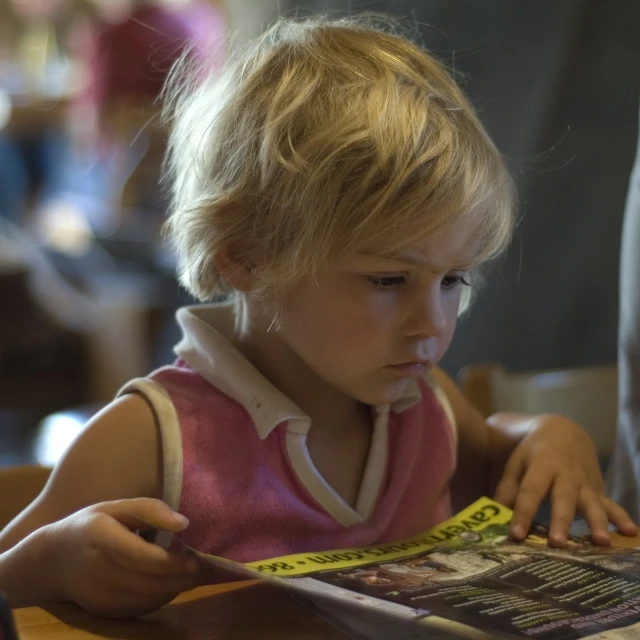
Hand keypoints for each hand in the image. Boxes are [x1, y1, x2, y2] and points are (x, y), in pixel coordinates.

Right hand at [47, 498, 200, 616]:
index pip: (142, 557)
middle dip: (182, 578)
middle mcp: (98, 571)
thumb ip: (150, 510)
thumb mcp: (117, 506)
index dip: (172, 562)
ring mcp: (99, 597)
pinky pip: (142, 609)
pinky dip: (162, 597)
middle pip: (149, 583)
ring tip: (193, 573)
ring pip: (149, 599)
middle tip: (205, 567)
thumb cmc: (91, 525)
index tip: (196, 558)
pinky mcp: (105, 612)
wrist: (53, 561)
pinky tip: (172, 582)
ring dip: (176, 588)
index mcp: (101, 538)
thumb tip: (184, 523)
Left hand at [492, 414, 636, 546]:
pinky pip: (611, 504)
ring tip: (601, 542)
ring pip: (592, 503)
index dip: (522, 513)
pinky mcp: (598, 489)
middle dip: (560, 521)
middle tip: (557, 543)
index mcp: (541, 465)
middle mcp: (565, 474)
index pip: (530, 491)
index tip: (516, 535)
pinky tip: (631, 532)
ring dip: (597, 522)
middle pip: (563, 498)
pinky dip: (622, 517)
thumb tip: (495, 514)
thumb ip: (507, 488)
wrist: (565, 431)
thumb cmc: (534, 452)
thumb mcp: (516, 463)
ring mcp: (585, 482)